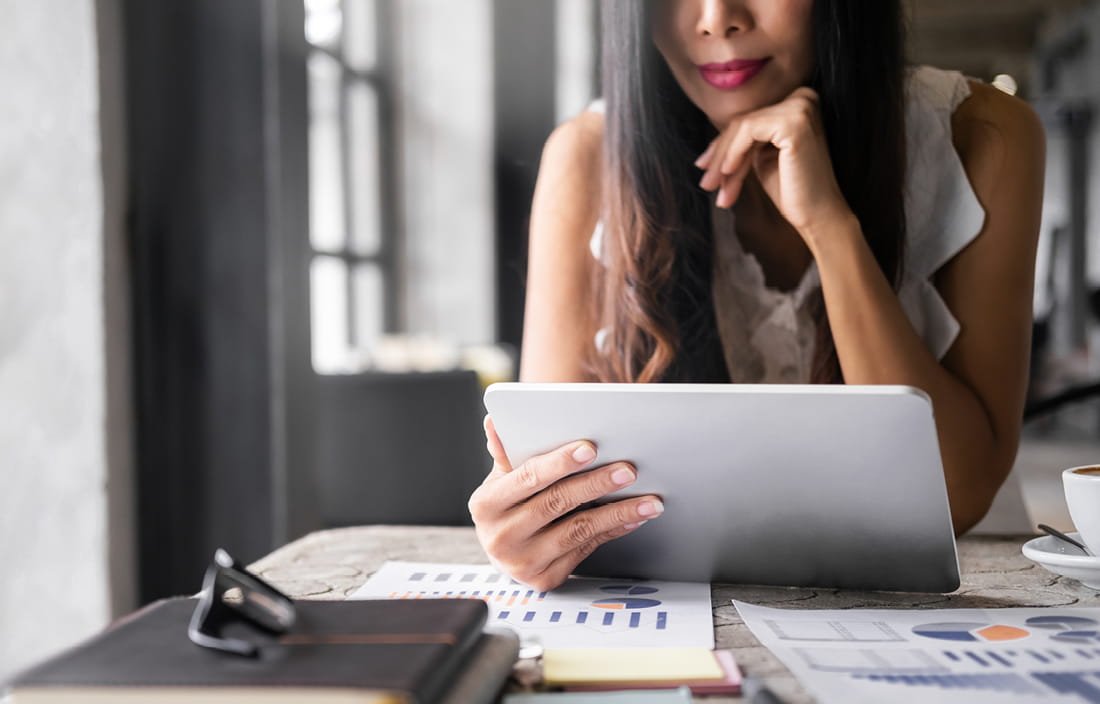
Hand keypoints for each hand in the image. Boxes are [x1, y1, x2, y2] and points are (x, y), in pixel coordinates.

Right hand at [468, 416, 663, 590]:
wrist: (503, 553)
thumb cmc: (507, 506)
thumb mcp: (501, 479)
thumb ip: (505, 453)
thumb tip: (495, 421)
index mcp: (486, 505)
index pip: (528, 477)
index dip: (560, 462)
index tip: (591, 447)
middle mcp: (501, 536)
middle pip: (557, 503)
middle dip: (597, 484)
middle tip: (629, 470)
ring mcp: (523, 562)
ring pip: (578, 530)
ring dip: (618, 513)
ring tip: (648, 500)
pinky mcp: (545, 579)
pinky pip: (587, 550)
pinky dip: (613, 531)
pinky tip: (634, 518)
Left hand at [695, 86, 852, 239]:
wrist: (819, 216)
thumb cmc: (792, 190)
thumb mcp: (761, 159)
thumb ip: (742, 144)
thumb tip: (707, 151)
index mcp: (797, 104)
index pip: (749, 121)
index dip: (722, 146)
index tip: (703, 167)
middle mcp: (802, 98)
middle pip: (743, 123)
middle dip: (719, 156)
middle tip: (706, 183)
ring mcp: (800, 107)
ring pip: (741, 127)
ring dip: (723, 161)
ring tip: (715, 188)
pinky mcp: (794, 121)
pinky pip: (748, 131)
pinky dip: (732, 153)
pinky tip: (728, 173)